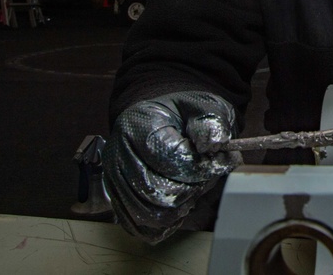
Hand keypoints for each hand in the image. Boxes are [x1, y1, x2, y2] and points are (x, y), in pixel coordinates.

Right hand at [103, 91, 242, 242]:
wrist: (163, 122)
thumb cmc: (183, 115)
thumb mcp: (204, 106)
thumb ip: (212, 122)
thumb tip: (215, 144)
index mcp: (138, 125)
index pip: (169, 158)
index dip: (200, 167)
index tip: (219, 163)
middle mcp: (118, 154)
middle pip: (158, 191)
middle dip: (192, 188)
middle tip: (207, 177)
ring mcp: (114, 181)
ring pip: (150, 213)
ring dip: (181, 207)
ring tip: (195, 188)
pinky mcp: (118, 201)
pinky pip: (141, 226)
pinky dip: (166, 223)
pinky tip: (182, 205)